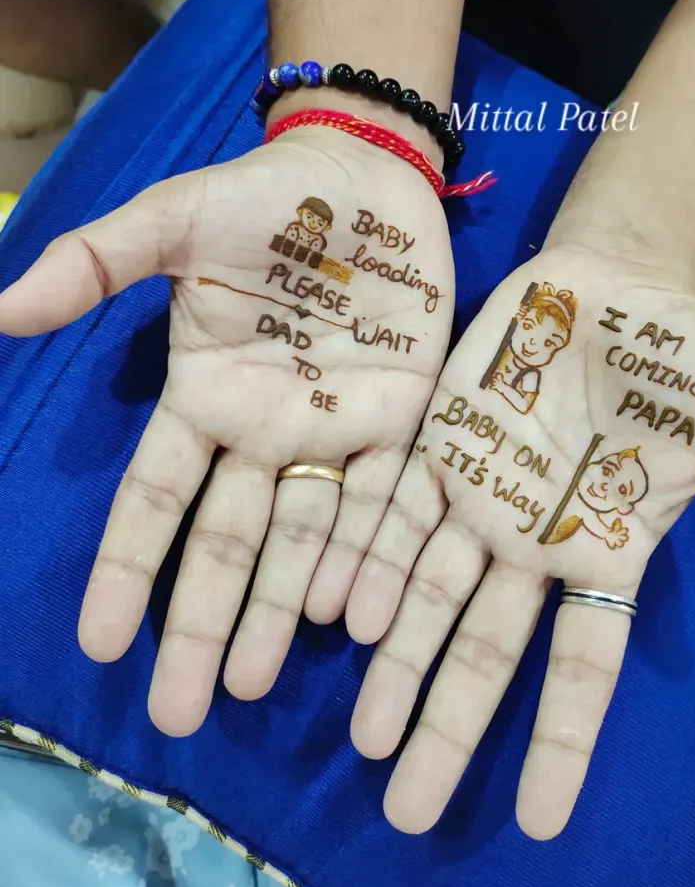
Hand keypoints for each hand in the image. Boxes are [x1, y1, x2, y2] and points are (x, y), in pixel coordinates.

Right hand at [0, 127, 453, 734]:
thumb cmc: (266, 198)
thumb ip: (96, 264)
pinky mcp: (406, 420)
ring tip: (254, 686)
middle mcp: (266, 433)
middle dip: (203, 623)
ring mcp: (337, 434)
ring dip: (284, 612)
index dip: (129, 568)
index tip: (100, 643)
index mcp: (206, 396)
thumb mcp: (174, 221)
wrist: (368, 175)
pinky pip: (389, 501)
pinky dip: (375, 559)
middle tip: (179, 712)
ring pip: (308, 540)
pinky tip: (358, 621)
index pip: (157, 499)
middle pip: (230, 543)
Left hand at [346, 245, 694, 838]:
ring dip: (396, 663)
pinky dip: (369, 561)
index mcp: (603, 552)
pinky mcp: (438, 445)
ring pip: (425, 595)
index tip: (540, 820)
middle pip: (485, 652)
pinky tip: (340, 615)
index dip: (561, 740)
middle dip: (448, 726)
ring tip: (365, 739)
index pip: (581, 665)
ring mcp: (477, 498)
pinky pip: (395, 512)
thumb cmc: (680, 357)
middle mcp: (530, 543)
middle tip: (408, 816)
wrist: (615, 282)